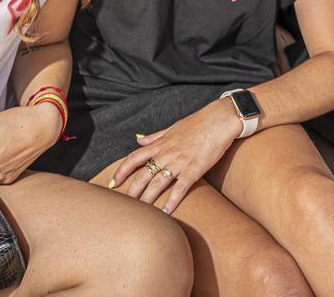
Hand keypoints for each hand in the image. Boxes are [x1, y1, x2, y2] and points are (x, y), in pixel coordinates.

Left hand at [110, 98, 240, 214]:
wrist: (220, 120)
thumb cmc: (197, 123)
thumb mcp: (172, 128)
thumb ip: (154, 136)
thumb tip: (138, 138)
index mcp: (160, 144)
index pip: (134, 158)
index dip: (121, 171)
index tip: (113, 183)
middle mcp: (166, 153)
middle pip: (143, 175)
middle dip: (131, 191)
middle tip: (123, 206)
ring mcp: (180, 162)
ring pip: (158, 183)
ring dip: (147, 200)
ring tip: (140, 214)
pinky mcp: (195, 169)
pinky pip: (180, 187)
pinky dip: (172, 201)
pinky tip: (166, 213)